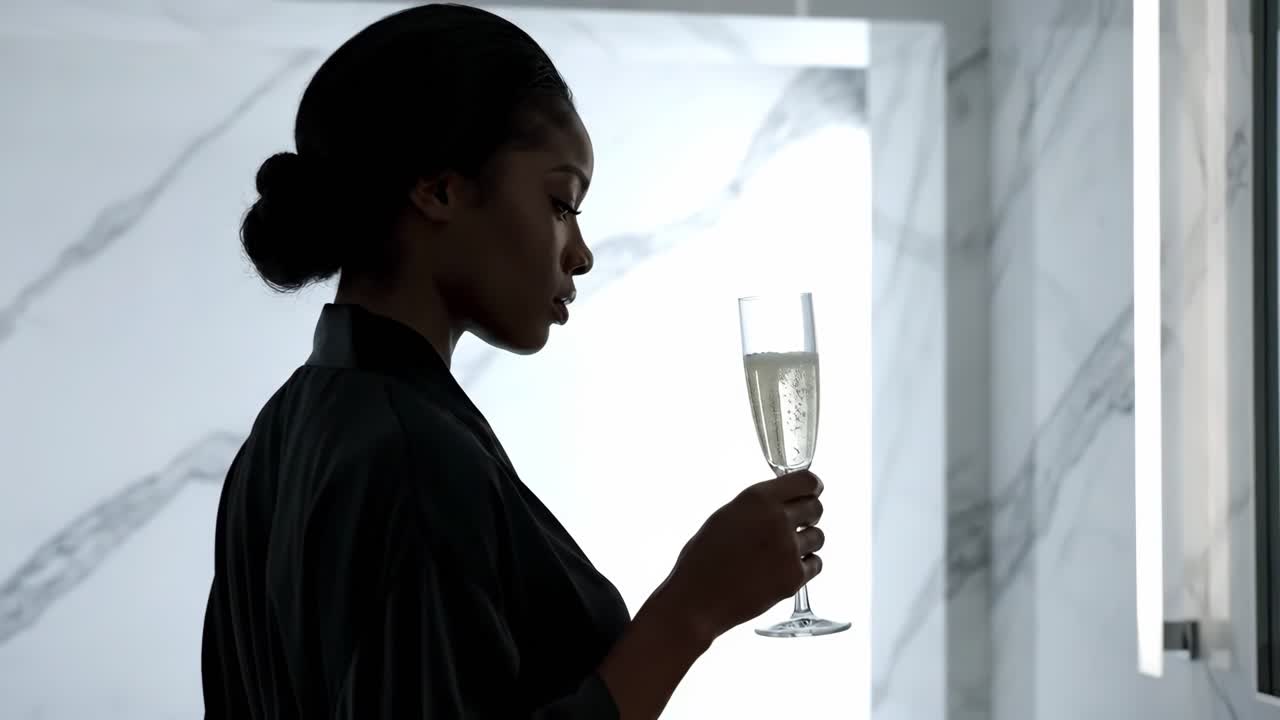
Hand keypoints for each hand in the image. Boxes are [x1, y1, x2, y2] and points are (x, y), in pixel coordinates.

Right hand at [656, 470, 824, 640]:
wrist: (697, 599)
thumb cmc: (703, 558)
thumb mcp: (726, 516)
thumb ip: (758, 505)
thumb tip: (784, 502)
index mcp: (757, 499)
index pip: (806, 481)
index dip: (813, 486)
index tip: (813, 491)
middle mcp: (777, 520)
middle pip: (817, 507)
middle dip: (809, 514)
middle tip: (796, 524)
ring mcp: (788, 550)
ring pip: (818, 537)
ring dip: (805, 542)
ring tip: (781, 552)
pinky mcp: (794, 578)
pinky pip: (816, 564)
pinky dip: (804, 566)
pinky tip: (783, 569)